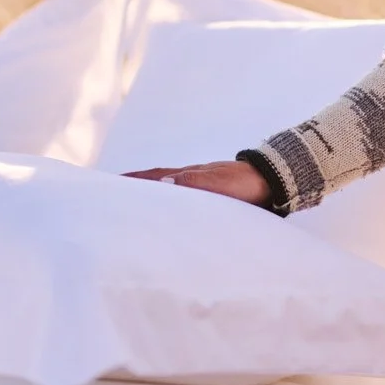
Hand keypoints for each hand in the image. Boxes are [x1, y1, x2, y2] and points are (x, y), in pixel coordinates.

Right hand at [123, 159, 271, 207]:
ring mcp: (203, 186)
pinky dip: (172, 202)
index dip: (132, 180)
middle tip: (113, 194)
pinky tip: (173, 210)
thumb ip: (194, 183)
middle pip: (158, 180)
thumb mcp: (220, 183)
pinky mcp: (215, 197)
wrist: (276, 181)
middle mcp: (193, 178)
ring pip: (170, 189)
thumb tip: (163, 183)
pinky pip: (185, 199)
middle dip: (135, 186)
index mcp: (190, 175)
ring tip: (136, 204)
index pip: (155, 177)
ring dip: (152, 194)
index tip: (109, 184)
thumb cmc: (247, 184)